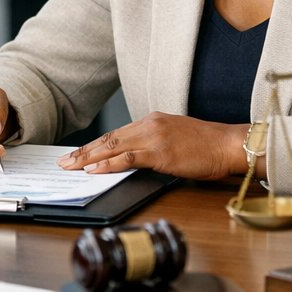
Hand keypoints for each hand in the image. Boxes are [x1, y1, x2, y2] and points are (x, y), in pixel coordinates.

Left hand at [57, 113, 244, 179]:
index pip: (115, 134)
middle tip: (63, 161)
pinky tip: (94, 170)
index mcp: (151, 121)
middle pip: (108, 139)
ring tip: (70, 167)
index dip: (94, 145)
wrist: (228, 144)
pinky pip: (128, 158)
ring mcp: (154, 138)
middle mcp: (149, 125)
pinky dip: (108, 164)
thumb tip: (135, 158)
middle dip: (83, 151)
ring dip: (88, 158)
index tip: (78, 154)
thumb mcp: (175, 138)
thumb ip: (154, 144)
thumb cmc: (207, 146)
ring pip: (112, 147)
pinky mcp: (160, 153)